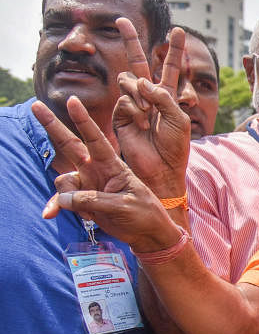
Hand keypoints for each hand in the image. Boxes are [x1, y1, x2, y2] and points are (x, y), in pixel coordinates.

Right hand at [32, 96, 180, 252]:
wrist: (147, 233)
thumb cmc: (144, 214)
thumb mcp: (123, 206)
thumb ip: (93, 200)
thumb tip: (63, 198)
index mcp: (113, 165)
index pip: (95, 139)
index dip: (83, 120)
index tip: (72, 101)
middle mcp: (97, 170)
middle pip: (70, 145)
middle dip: (52, 125)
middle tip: (35, 105)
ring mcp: (88, 184)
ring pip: (63, 180)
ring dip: (65, 195)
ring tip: (89, 214)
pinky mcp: (82, 200)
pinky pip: (62, 199)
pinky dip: (56, 205)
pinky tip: (49, 214)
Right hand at [113, 23, 191, 196]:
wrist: (161, 169)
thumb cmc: (174, 146)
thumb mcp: (178, 119)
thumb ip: (164, 97)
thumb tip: (142, 81)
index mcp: (168, 95)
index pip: (170, 67)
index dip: (174, 50)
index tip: (178, 31)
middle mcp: (149, 96)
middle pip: (140, 62)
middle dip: (131, 41)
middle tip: (121, 21)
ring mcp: (133, 104)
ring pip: (130, 80)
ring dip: (140, 92)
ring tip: (149, 114)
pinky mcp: (121, 115)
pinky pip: (125, 100)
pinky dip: (135, 107)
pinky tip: (142, 122)